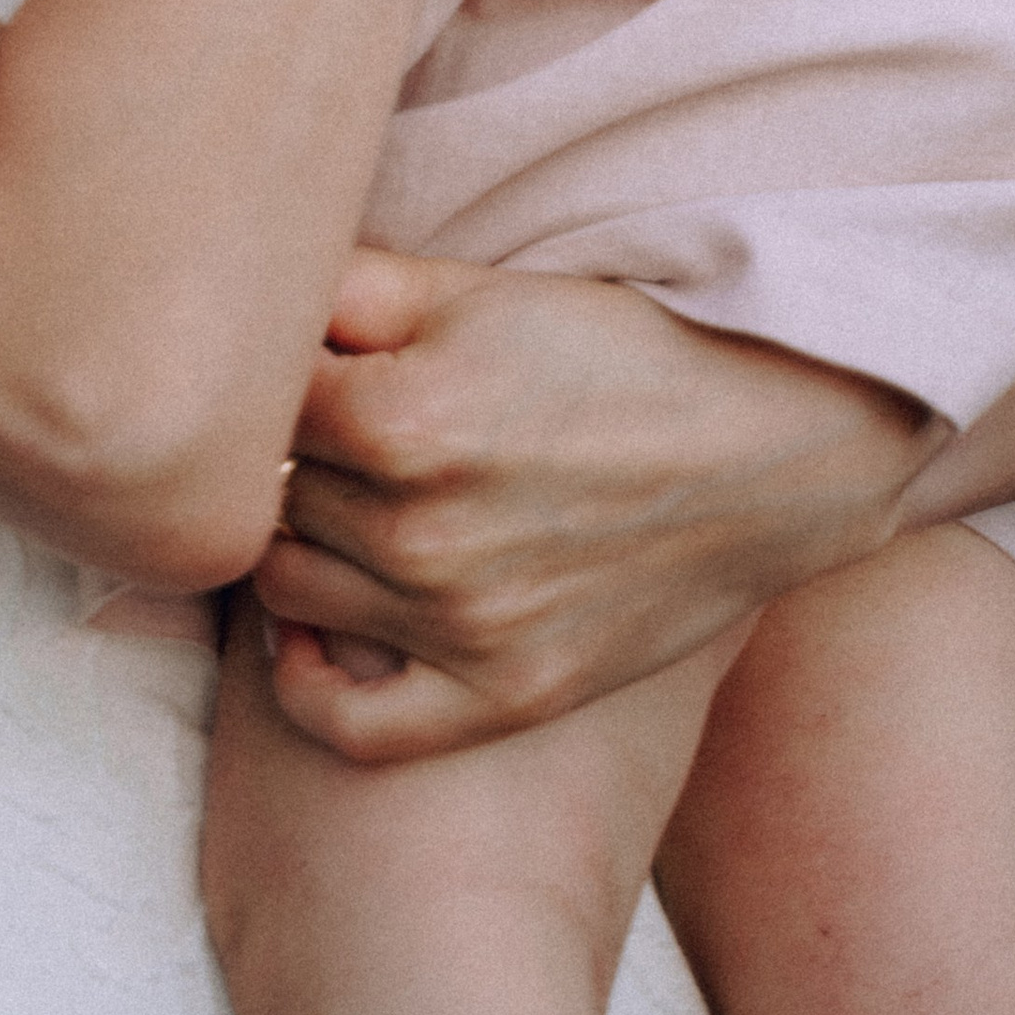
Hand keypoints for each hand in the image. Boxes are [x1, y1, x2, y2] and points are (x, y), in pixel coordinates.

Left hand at [252, 248, 936, 760]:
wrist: (768, 454)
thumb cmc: (615, 353)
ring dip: (291, 539)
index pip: (254, 403)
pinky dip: (302, 679)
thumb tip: (246, 302)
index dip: (270, 372)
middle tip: (324, 423)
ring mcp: (458, 628)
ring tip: (328, 498)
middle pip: (264, 492)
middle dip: (283, 450)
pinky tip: (310, 625)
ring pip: (283, 586)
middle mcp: (416, 535)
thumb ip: (342, 291)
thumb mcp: (472, 290)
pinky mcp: (503, 694)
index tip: (306, 362)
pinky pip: (350, 724)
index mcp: (397, 420)